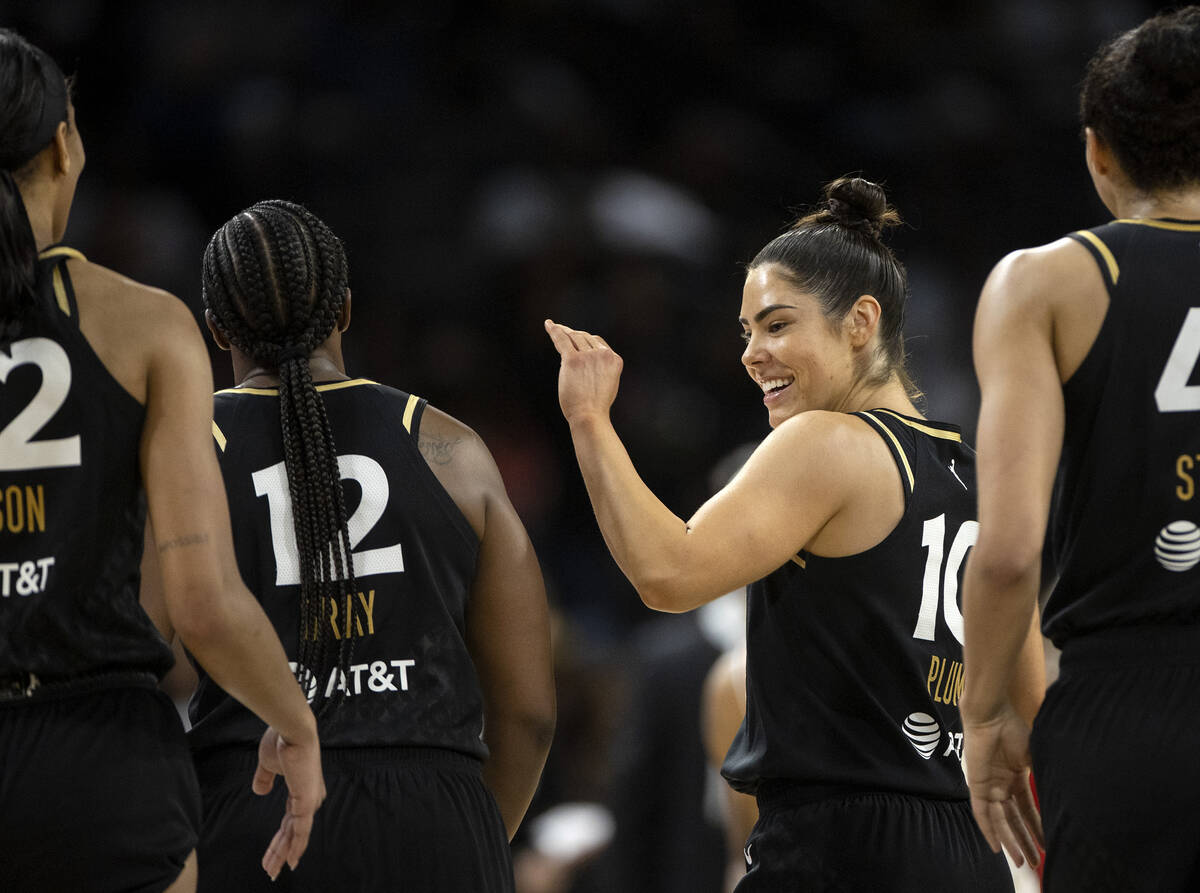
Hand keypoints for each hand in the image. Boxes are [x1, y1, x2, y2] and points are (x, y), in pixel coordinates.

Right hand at [254, 725, 325, 879]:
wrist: (291, 729)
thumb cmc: (281, 741)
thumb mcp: (269, 764)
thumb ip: (265, 779)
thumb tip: (260, 792)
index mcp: (301, 790)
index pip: (289, 821)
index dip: (280, 838)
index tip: (271, 854)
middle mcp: (308, 797)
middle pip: (292, 831)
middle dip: (279, 851)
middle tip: (270, 870)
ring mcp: (309, 800)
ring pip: (295, 835)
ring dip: (283, 853)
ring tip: (273, 870)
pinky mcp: (307, 801)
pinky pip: (302, 829)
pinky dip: (296, 846)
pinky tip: (291, 860)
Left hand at [544, 319, 622, 423]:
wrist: (589, 416)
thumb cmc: (596, 406)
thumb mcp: (606, 384)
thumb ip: (601, 370)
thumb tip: (587, 362)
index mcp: (615, 359)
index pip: (598, 342)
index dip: (586, 341)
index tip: (576, 339)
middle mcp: (603, 354)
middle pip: (585, 337)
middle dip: (573, 334)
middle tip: (563, 331)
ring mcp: (588, 356)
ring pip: (574, 337)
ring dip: (563, 332)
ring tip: (554, 327)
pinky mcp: (573, 360)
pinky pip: (562, 340)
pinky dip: (555, 331)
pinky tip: (549, 325)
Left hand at [963, 705, 1043, 868]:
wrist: (994, 713)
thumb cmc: (1015, 728)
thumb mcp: (1036, 756)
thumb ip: (1044, 776)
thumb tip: (1065, 794)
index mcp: (1016, 777)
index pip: (1028, 810)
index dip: (1038, 828)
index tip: (1049, 845)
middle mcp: (1002, 784)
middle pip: (1014, 821)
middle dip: (1026, 842)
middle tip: (1037, 863)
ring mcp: (989, 785)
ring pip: (1001, 821)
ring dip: (1012, 842)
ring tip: (1024, 862)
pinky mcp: (978, 784)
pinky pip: (982, 813)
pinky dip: (989, 830)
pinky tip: (997, 848)